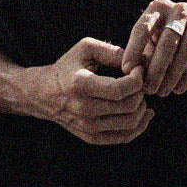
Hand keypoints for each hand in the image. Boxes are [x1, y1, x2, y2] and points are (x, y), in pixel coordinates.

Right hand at [37, 37, 152, 143]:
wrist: (43, 92)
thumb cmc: (67, 66)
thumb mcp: (84, 49)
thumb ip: (111, 51)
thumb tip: (137, 63)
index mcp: (80, 84)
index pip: (119, 90)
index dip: (137, 80)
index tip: (139, 70)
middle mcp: (83, 108)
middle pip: (128, 107)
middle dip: (141, 93)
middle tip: (140, 82)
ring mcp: (87, 126)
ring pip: (130, 123)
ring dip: (142, 108)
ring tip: (139, 95)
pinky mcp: (91, 137)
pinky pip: (124, 137)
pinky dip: (139, 125)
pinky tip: (143, 113)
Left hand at [121, 0, 186, 96]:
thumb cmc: (169, 35)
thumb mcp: (154, 37)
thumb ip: (143, 50)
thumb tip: (131, 70)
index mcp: (159, 6)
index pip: (142, 29)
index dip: (133, 50)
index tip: (127, 70)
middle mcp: (179, 9)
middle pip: (165, 44)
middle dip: (155, 70)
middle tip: (148, 89)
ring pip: (183, 54)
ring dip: (171, 77)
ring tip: (161, 91)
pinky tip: (178, 88)